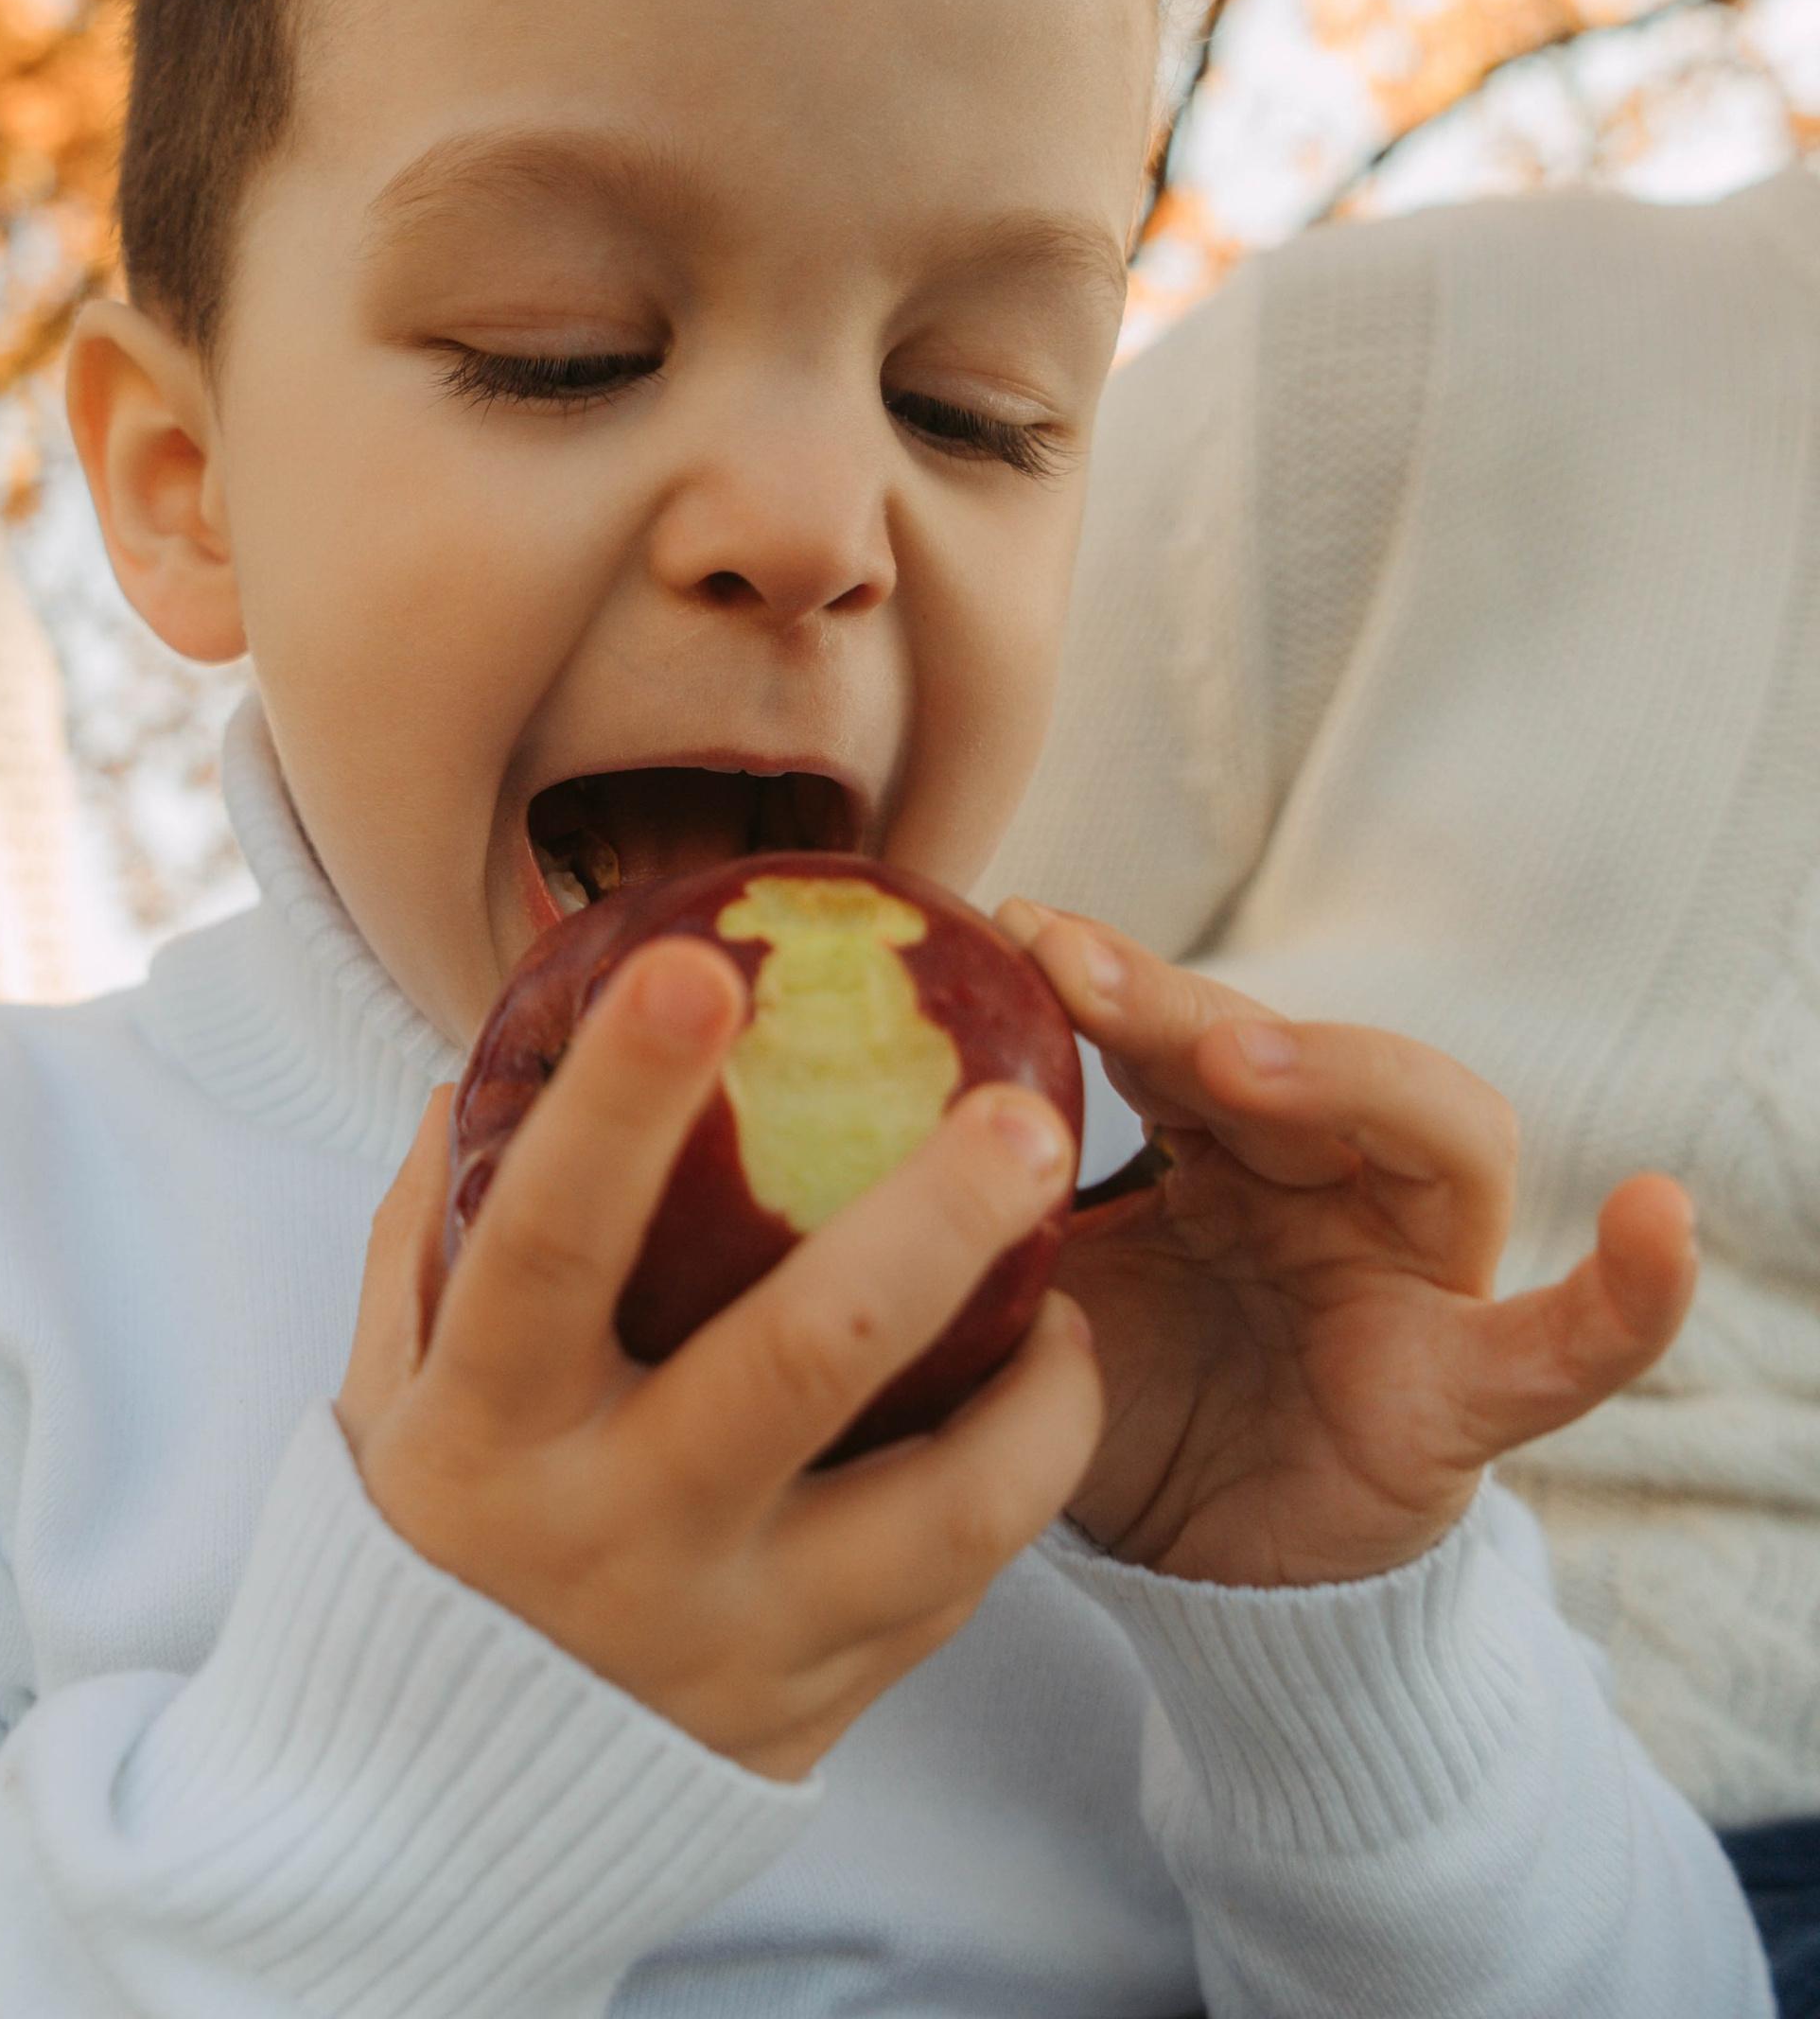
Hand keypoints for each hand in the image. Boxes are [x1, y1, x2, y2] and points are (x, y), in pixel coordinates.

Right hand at [335, 938, 1100, 1781]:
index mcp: (483, 1429)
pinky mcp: (813, 1704)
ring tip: (1074, 1265)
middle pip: (794, 1362)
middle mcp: (608, 1533)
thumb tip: (487, 1053)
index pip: (545, 1241)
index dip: (620, 1105)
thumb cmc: (424, 1531)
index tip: (700, 968)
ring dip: (1038, 1384)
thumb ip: (434, 1222)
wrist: (427, 1810)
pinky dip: (1022, 1471)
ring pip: (934, 1509)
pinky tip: (1046, 1376)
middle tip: (1022, 1113)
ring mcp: (725, 1633)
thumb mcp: (385, 1382)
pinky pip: (958, 1586)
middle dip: (922, 1224)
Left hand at [998, 902, 1697, 1587]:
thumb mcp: (1039, 1294)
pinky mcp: (1465, 1393)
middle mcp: (1329, 1187)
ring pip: (1433, 1135)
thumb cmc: (1121, 1404)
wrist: (1193, 1575)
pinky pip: (1566, 1345)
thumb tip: (851, 1114)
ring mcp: (1410, 1276)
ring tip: (1242, 1061)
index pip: (1181, 1038)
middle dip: (1183, 1005)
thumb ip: (989, 1208)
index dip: (1108, 982)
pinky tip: (1655, 1219)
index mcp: (1223, 1154)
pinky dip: (1626, 1293)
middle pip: (1292, 1059)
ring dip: (1349, 1077)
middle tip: (1076, 970)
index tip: (1016, 930)